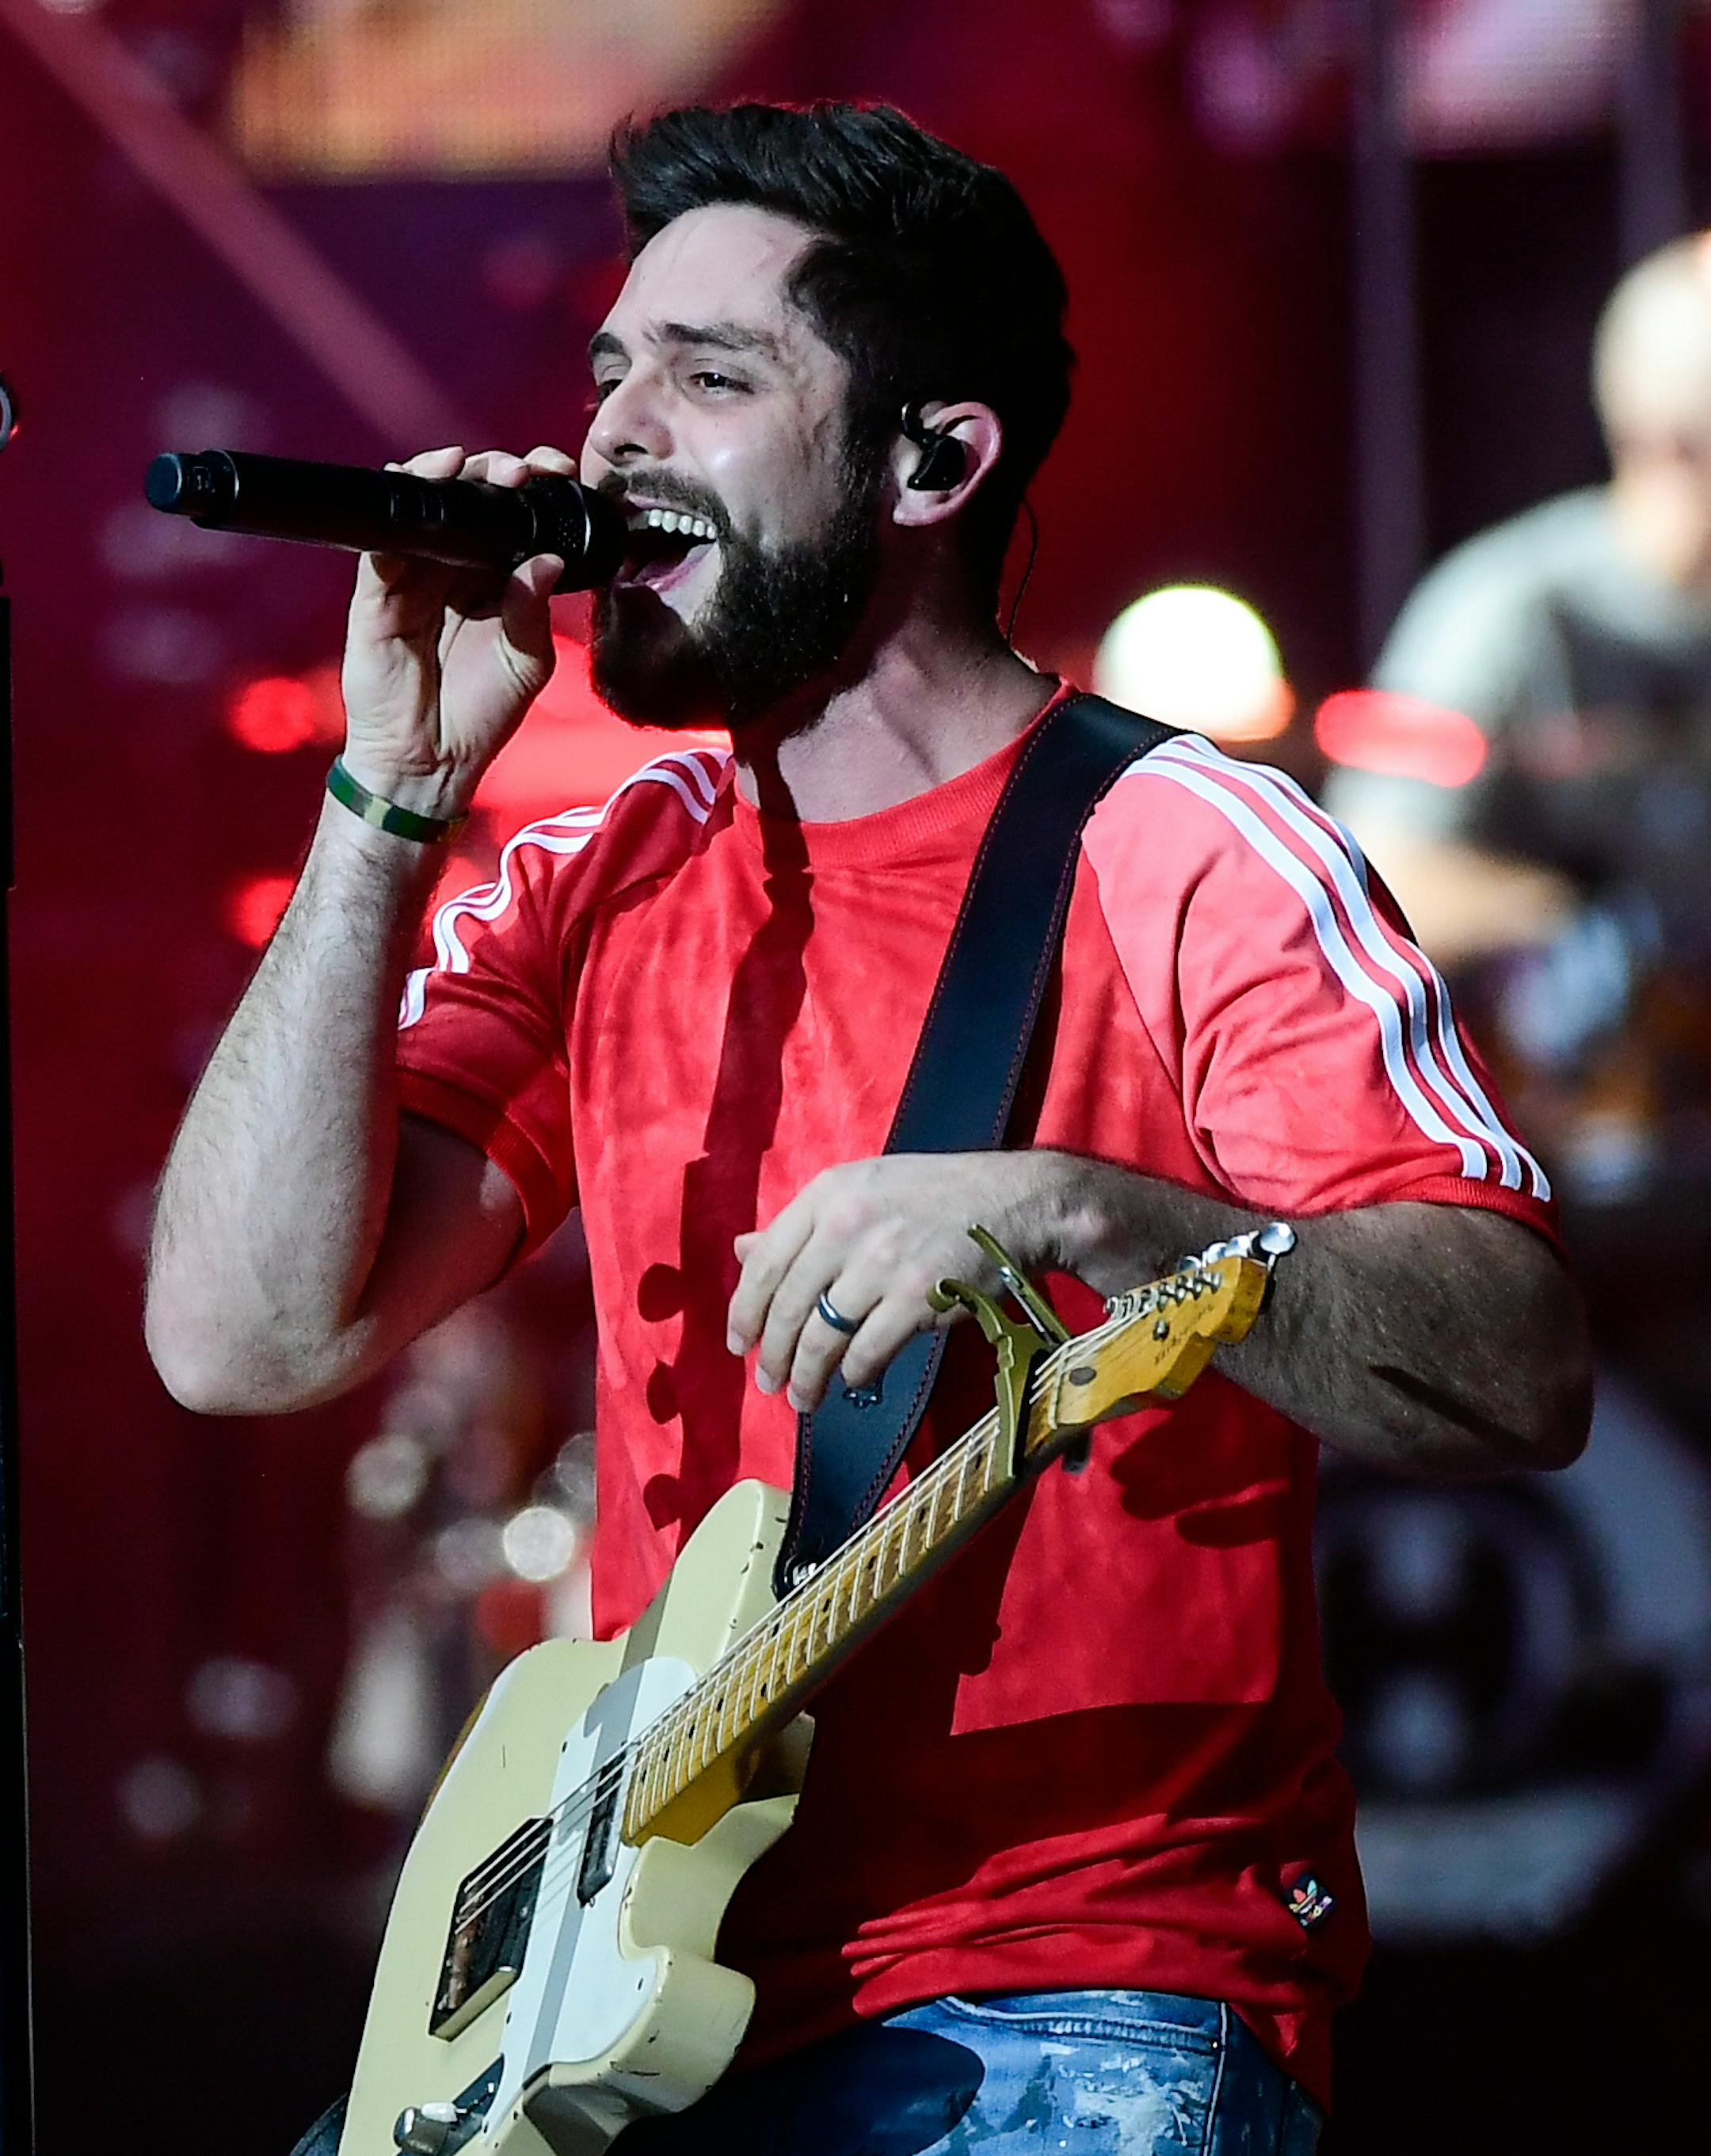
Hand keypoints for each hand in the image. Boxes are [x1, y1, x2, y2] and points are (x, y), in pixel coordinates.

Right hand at [339, 444, 577, 813]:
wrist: (430, 761)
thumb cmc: (480, 715)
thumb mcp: (526, 663)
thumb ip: (534, 611)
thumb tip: (546, 559)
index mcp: (491, 579)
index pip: (509, 517)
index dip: (530, 486)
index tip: (556, 472)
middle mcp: (451, 568)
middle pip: (468, 498)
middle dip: (494, 470)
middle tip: (520, 471)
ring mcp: (411, 575)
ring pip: (425, 506)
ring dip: (448, 474)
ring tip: (473, 465)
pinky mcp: (376, 591)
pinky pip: (384, 539)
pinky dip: (404, 507)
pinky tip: (426, 485)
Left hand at [726, 1151, 1073, 1413]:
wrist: (1013, 1203)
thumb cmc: (932, 1197)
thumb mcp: (860, 1190)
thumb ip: (802, 1225)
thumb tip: (741, 1250)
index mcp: (827, 1194)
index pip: (765, 1261)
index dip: (744, 1310)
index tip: (739, 1344)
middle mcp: (847, 1224)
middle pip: (788, 1305)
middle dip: (772, 1354)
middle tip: (768, 1383)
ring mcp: (883, 1261)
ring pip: (822, 1336)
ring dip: (806, 1377)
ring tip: (802, 1398)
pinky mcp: (919, 1297)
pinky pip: (867, 1351)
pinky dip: (854, 1374)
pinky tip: (852, 1380)